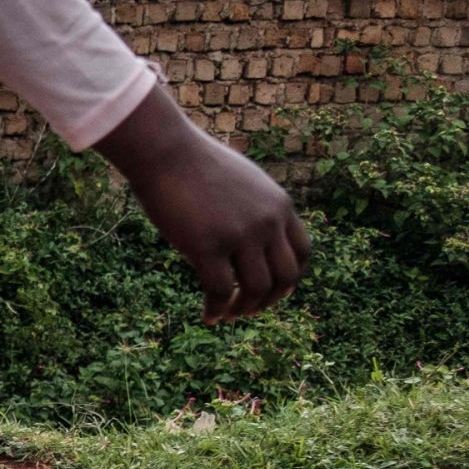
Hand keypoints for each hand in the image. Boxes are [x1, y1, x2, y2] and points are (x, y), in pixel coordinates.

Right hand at [97, 83, 310, 323]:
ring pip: (255, 290)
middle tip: (248, 309)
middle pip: (286, 277)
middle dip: (270, 300)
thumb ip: (254, 206)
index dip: (291, 279)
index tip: (273, 291)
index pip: (302, 253)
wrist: (166, 151)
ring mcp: (239, 235)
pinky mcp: (208, 247)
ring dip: (243, 310)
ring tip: (227, 316)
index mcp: (279, 205)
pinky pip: (220, 292)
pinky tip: (207, 316)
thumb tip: (247, 228)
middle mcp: (267, 222)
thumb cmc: (194, 162)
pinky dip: (216, 310)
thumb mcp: (241, 180)